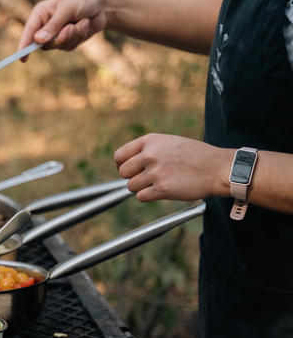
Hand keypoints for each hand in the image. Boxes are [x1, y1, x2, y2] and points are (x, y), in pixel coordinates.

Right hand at [18, 0, 110, 58]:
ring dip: (73, 36)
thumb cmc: (82, 0)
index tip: (22, 58)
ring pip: (59, 46)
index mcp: (41, 13)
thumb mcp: (67, 9)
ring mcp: (57, 34)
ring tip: (82, 22)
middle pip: (44, 44)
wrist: (103, 5)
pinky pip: (69, 47)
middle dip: (60, 38)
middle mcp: (46, 25)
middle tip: (70, 29)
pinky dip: (79, 37)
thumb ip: (53, 25)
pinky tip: (85, 24)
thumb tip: (38, 40)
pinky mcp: (68, 40)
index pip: (29, 32)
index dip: (24, 45)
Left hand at [114, 133, 230, 201]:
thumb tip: (126, 163)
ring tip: (159, 183)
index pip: (120, 155)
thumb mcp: (169, 143)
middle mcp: (150, 155)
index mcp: (149, 141)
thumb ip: (148, 150)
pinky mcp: (162, 189)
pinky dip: (149, 196)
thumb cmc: (196, 156)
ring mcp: (155, 172)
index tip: (128, 171)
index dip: (122, 165)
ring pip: (131, 186)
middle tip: (147, 179)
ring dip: (142, 188)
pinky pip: (141, 197)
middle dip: (132, 177)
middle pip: (123, 172)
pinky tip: (163, 191)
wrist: (219, 168)